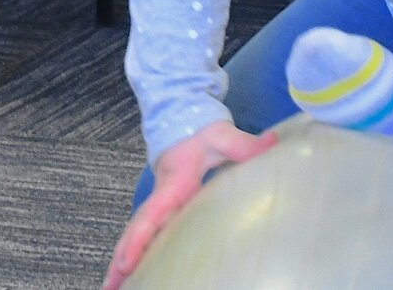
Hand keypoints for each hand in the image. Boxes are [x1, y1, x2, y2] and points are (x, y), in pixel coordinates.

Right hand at [102, 122, 276, 289]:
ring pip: (137, 238)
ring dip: (124, 263)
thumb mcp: (221, 135)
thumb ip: (244, 143)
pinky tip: (137, 274)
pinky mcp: (165, 209)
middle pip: (135, 234)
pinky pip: (148, 235)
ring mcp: (161, 205)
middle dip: (120, 262)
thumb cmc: (200, 131)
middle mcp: (161, 199)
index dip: (137, 240)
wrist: (183, 119)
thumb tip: (271, 144)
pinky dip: (137, 255)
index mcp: (172, 186)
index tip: (125, 262)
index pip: (150, 216)